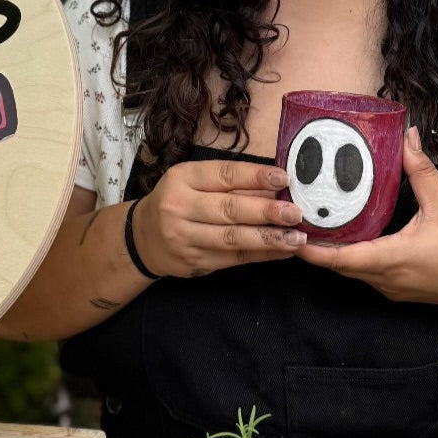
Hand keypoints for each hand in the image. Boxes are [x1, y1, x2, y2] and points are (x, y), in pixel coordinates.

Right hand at [132, 159, 306, 277]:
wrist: (142, 238)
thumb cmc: (176, 201)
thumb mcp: (191, 181)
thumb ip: (228, 182)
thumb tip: (274, 186)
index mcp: (182, 178)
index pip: (223, 175)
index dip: (254, 176)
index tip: (283, 178)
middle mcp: (180, 207)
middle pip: (229, 210)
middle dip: (266, 212)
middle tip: (295, 212)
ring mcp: (185, 238)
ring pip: (232, 239)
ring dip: (268, 239)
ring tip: (296, 238)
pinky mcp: (195, 262)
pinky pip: (233, 258)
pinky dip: (261, 255)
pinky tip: (282, 251)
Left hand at [297, 126, 437, 304]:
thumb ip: (421, 170)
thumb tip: (407, 137)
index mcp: (393, 260)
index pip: (340, 259)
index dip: (312, 250)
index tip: (290, 234)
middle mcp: (388, 280)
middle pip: (341, 266)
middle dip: (316, 248)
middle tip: (296, 222)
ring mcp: (395, 290)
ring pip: (355, 273)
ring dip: (335, 254)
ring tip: (317, 226)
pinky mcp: (403, 291)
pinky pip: (370, 276)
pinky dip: (355, 259)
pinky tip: (352, 238)